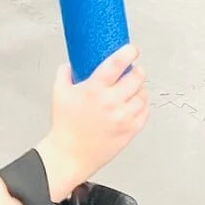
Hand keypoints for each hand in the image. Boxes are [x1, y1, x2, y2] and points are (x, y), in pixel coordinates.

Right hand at [39, 44, 147, 200]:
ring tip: (133, 88)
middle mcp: (110, 103)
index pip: (116, 64)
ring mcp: (122, 118)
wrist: (70, 154)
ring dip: (140, 88)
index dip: (128, 53)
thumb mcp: (59, 93)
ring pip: (143, 95)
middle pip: (136, 78)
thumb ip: (65, 74)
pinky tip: (134, 104)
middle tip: (133, 70)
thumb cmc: (65, 126)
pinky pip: (145, 112)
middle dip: (137, 70)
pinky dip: (142, 105)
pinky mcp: (130, 131)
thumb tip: (72, 63)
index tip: (132, 50)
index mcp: (93, 90)